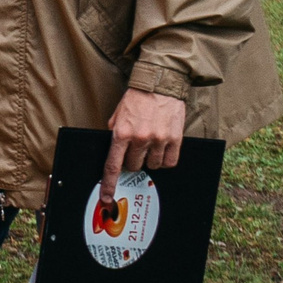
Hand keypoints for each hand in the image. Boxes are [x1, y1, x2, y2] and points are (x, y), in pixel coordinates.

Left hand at [103, 88, 186, 205]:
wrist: (160, 84)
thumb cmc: (137, 99)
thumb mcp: (117, 115)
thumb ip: (114, 133)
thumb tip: (114, 152)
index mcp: (121, 133)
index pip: (112, 165)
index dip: (109, 184)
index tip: (107, 197)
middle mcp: (140, 139)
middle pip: (134, 166)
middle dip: (133, 161)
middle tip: (136, 148)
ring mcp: (159, 140)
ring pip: (153, 166)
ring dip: (150, 159)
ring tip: (150, 144)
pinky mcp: (175, 139)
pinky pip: (170, 162)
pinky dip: (165, 159)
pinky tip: (162, 148)